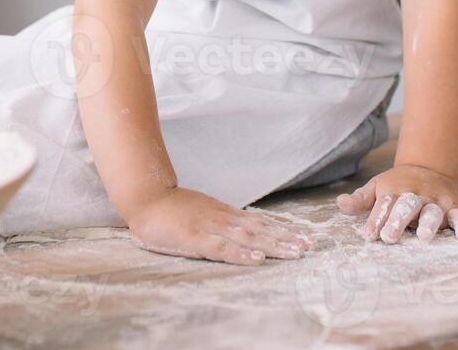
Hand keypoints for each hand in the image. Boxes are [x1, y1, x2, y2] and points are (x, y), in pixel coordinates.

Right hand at [124, 187, 317, 264]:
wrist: (146, 197)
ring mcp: (210, 227)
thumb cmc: (171, 209)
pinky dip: (241, 254)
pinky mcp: (195, 238)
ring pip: (248, 238)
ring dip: (274, 245)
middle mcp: (223, 218)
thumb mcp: (202, 211)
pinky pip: (222, 248)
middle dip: (287, 238)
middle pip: (261, 229)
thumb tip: (243, 226)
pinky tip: (258, 259)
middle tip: (310, 245)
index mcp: (225, 213)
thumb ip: (220, 219)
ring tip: (296, 252)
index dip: (284, 229)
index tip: (306, 236)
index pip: (261, 222)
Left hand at [335, 164, 457, 243]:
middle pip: (406, 206)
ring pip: (431, 212)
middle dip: (398, 221)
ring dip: (428, 224)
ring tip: (423, 237)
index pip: (383, 206)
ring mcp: (434, 200)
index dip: (376, 220)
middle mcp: (414, 195)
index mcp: (393, 191)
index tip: (370, 235)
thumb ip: (361, 200)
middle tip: (389, 238)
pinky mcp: (453, 206)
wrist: (428, 169)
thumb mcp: (377, 189)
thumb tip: (340, 203)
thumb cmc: (396, 188)